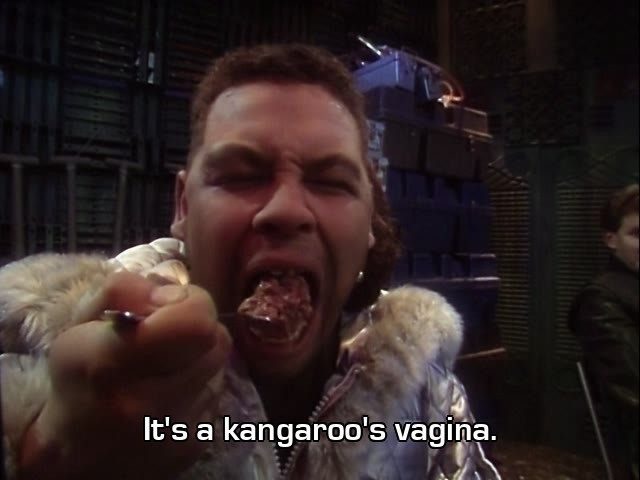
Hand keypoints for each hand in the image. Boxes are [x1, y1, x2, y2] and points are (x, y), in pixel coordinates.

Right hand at [19, 271, 230, 479]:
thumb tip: (169, 288)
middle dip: (196, 324)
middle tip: (168, 331)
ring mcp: (177, 430)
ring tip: (168, 362)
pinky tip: (172, 392)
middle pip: (216, 337)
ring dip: (200, 353)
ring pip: (221, 364)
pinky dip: (200, 383)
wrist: (75, 457)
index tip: (161, 306)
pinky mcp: (197, 444)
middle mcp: (147, 403)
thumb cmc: (77, 380)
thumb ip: (123, 290)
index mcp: (109, 365)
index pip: (195, 320)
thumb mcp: (80, 324)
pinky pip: (218, 393)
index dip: (186, 301)